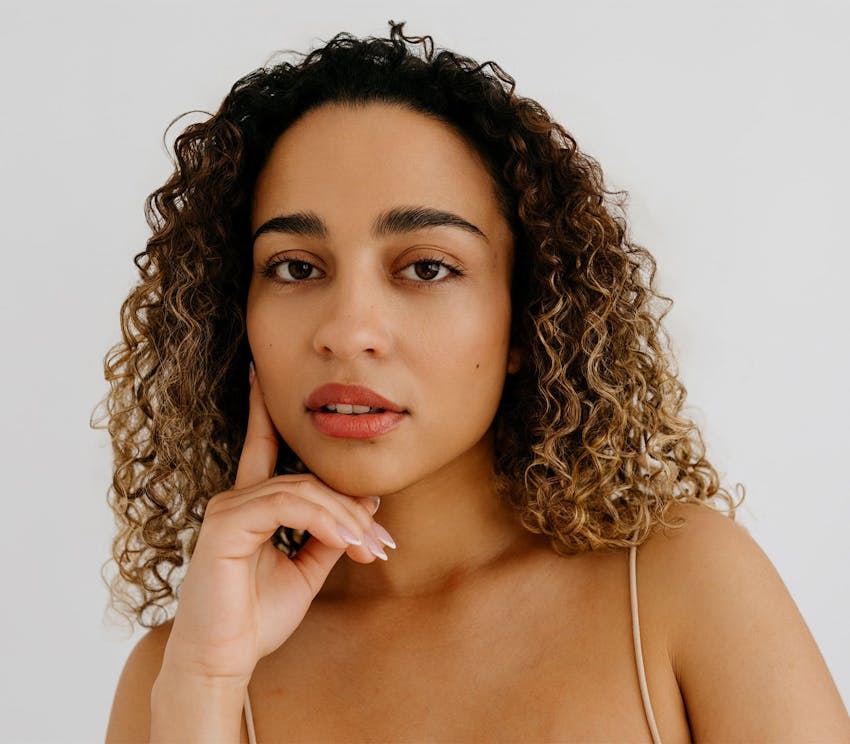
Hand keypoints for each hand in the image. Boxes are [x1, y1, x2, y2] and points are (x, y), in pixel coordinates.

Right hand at [160, 366, 393, 685]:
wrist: (224, 663)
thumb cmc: (256, 618)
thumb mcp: (306, 570)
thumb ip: (329, 533)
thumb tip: (365, 500)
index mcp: (251, 506)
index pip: (261, 446)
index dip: (263, 409)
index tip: (263, 372)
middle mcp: (236, 499)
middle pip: (308, 478)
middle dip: (351, 508)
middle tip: (382, 543)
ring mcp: (228, 509)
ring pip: (303, 490)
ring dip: (346, 519)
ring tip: (372, 549)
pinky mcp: (226, 524)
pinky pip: (288, 505)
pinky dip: (325, 521)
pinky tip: (348, 542)